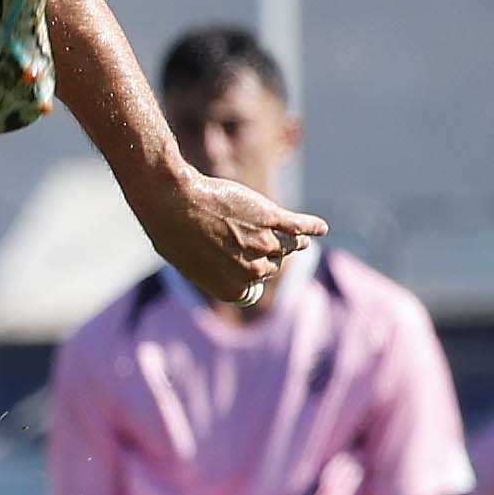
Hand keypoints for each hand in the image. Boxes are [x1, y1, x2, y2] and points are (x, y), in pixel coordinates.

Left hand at [141, 164, 325, 310]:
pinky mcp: (271, 218)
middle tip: (262, 245)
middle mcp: (253, 271)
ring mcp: (264, 244)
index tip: (246, 265)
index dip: (250, 273)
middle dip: (268, 256)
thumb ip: (213, 269)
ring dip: (295, 242)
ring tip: (300, 239)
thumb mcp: (189, 261)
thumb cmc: (173, 233)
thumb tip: (220, 264)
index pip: (254, 285)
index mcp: (232, 290)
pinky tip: (320, 227)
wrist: (174, 204)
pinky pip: (299, 226)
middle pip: (272, 265)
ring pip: (288, 246)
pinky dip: (312, 227)